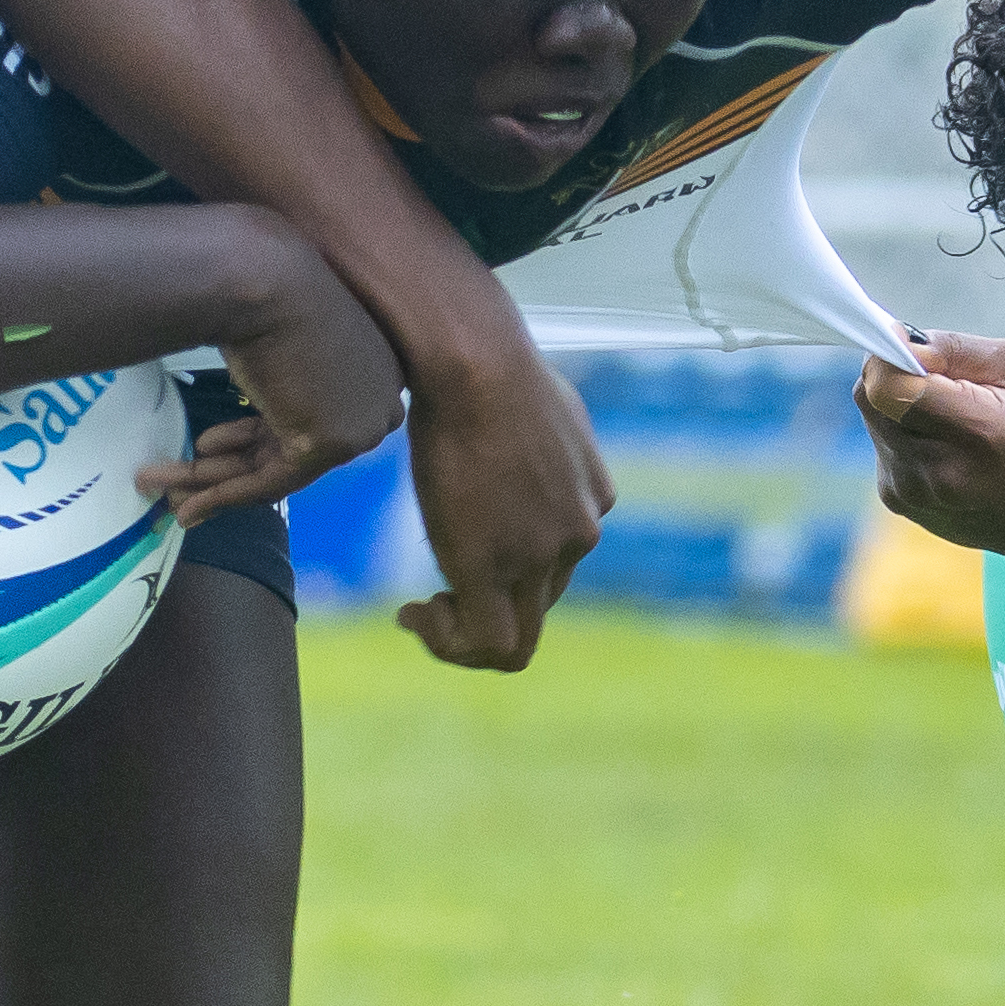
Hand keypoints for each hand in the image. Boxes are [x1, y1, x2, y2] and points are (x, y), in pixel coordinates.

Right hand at [162, 231, 404, 527]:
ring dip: (211, 482)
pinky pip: (271, 483)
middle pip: (289, 447)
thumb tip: (260, 389)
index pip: (309, 417)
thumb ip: (281, 366)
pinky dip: (224, 494)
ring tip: (158, 486)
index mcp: (375, 364)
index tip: (206, 445)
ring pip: (273, 468)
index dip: (249, 438)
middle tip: (182, 482)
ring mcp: (358, 424)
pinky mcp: (329, 444)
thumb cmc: (264, 282)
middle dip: (227, 467)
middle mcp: (377, 399)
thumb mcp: (281, 325)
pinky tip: (186, 503)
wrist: (263, 276)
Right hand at [387, 315, 609, 673]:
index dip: (509, 568)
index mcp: (592, 496)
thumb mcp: (533, 396)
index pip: (558, 559)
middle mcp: (579, 533)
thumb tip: (502, 421)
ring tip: (421, 610)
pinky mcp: (497, 571)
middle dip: (486, 607)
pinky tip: (412, 614)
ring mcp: (542, 556)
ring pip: (515, 638)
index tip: (462, 549)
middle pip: (539, 604)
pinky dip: (447, 643)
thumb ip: (533, 430)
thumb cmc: (486, 360)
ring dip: (463, 635)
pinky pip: (485, 644)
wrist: (476, 363)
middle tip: (435, 596)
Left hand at [852, 330, 1004, 565]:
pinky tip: (941, 444)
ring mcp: (914, 493)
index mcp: (980, 434)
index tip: (911, 348)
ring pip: (872, 418)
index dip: (890, 358)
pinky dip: (901, 432)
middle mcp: (940, 472)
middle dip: (895, 375)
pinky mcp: (897, 501)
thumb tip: (897, 340)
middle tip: (938, 380)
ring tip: (946, 416)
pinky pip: (880, 444)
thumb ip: (953, 348)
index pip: (890, 388)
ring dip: (898, 404)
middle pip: (873, 398)